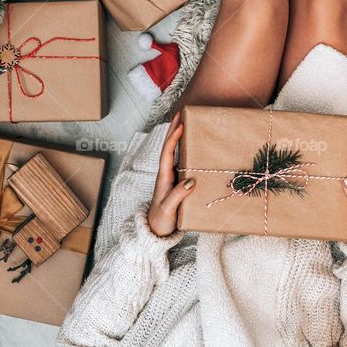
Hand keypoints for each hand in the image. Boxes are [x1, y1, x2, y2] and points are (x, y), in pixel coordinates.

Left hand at [147, 114, 195, 237]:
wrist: (156, 231)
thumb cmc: (161, 221)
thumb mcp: (169, 209)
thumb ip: (177, 196)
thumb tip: (190, 181)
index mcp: (163, 177)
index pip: (167, 153)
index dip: (173, 139)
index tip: (180, 125)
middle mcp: (166, 174)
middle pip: (168, 148)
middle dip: (172, 130)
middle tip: (180, 114)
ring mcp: (170, 177)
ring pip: (173, 153)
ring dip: (177, 137)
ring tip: (184, 123)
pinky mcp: (176, 182)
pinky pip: (180, 161)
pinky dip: (183, 150)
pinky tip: (191, 146)